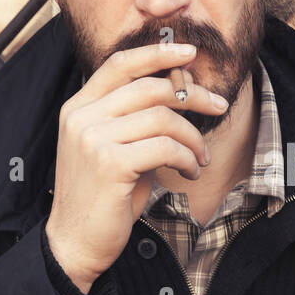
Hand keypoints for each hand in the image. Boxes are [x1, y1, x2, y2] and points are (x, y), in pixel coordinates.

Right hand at [44, 42, 228, 291]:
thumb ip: (134, 119)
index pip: (120, 64)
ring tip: (200, 159)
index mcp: (78, 107)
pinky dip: (187, 158)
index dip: (157, 53)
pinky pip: (166, 147)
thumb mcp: (112, 148)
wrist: (75, 242)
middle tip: (219, 106)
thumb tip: (180, 92)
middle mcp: (82, 117)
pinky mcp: (110, 163)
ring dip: (193, 138)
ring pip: (163, 118)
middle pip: (150, 87)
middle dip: (193, 95)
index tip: (190, 52)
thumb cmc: (102, 197)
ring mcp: (93, 139)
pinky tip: (190, 172)